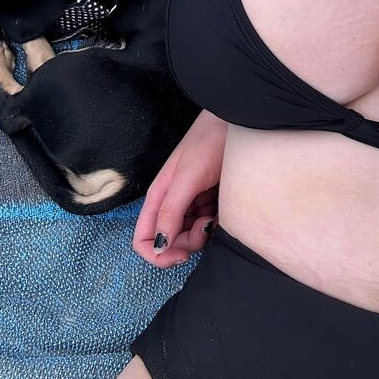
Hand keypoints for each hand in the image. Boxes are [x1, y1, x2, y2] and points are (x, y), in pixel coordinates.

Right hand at [133, 110, 227, 267]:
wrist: (235, 123)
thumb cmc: (209, 142)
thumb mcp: (188, 177)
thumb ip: (171, 210)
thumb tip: (158, 245)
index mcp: (158, 198)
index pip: (144, 240)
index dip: (158, 255)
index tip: (181, 255)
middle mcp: (171, 203)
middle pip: (170, 242)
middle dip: (188, 242)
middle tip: (207, 224)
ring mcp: (190, 203)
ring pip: (191, 236)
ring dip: (204, 232)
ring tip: (216, 211)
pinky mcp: (209, 200)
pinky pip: (209, 225)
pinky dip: (217, 223)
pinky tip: (223, 208)